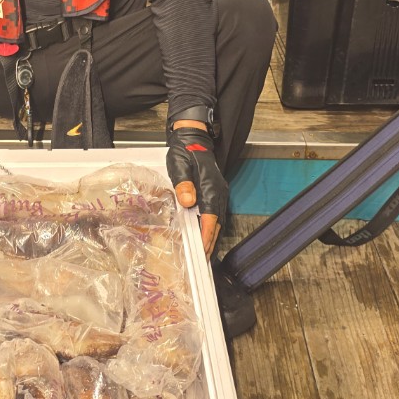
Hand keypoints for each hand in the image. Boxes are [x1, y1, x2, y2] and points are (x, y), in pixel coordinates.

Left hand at [166, 123, 227, 259]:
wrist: (193, 139)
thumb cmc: (184, 153)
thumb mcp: (179, 167)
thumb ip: (183, 184)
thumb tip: (188, 201)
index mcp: (210, 188)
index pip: (210, 218)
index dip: (206, 236)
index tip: (202, 250)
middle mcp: (218, 193)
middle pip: (216, 223)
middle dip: (210, 242)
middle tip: (202, 259)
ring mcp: (218, 193)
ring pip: (217, 221)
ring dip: (211, 237)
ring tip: (203, 254)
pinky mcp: (215, 192)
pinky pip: (215, 214)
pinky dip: (211, 228)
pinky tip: (204, 235)